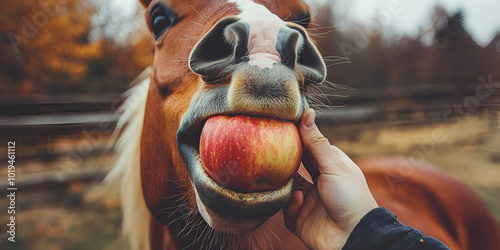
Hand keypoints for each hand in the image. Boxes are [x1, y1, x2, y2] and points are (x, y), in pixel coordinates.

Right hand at [284, 109, 377, 249]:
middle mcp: (317, 181)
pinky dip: (289, 203)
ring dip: (284, 183)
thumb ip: (316, 142)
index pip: (308, 147)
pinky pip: (285, 207)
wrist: (353, 237)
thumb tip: (307, 112)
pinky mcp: (299, 217)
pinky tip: (299, 201)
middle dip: (283, 160)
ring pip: (286, 186)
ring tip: (282, 177)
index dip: (295, 138)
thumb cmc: (350, 197)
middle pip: (294, 166)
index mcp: (329, 165)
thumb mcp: (333, 165)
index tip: (277, 127)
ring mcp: (308, 200)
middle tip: (270, 150)